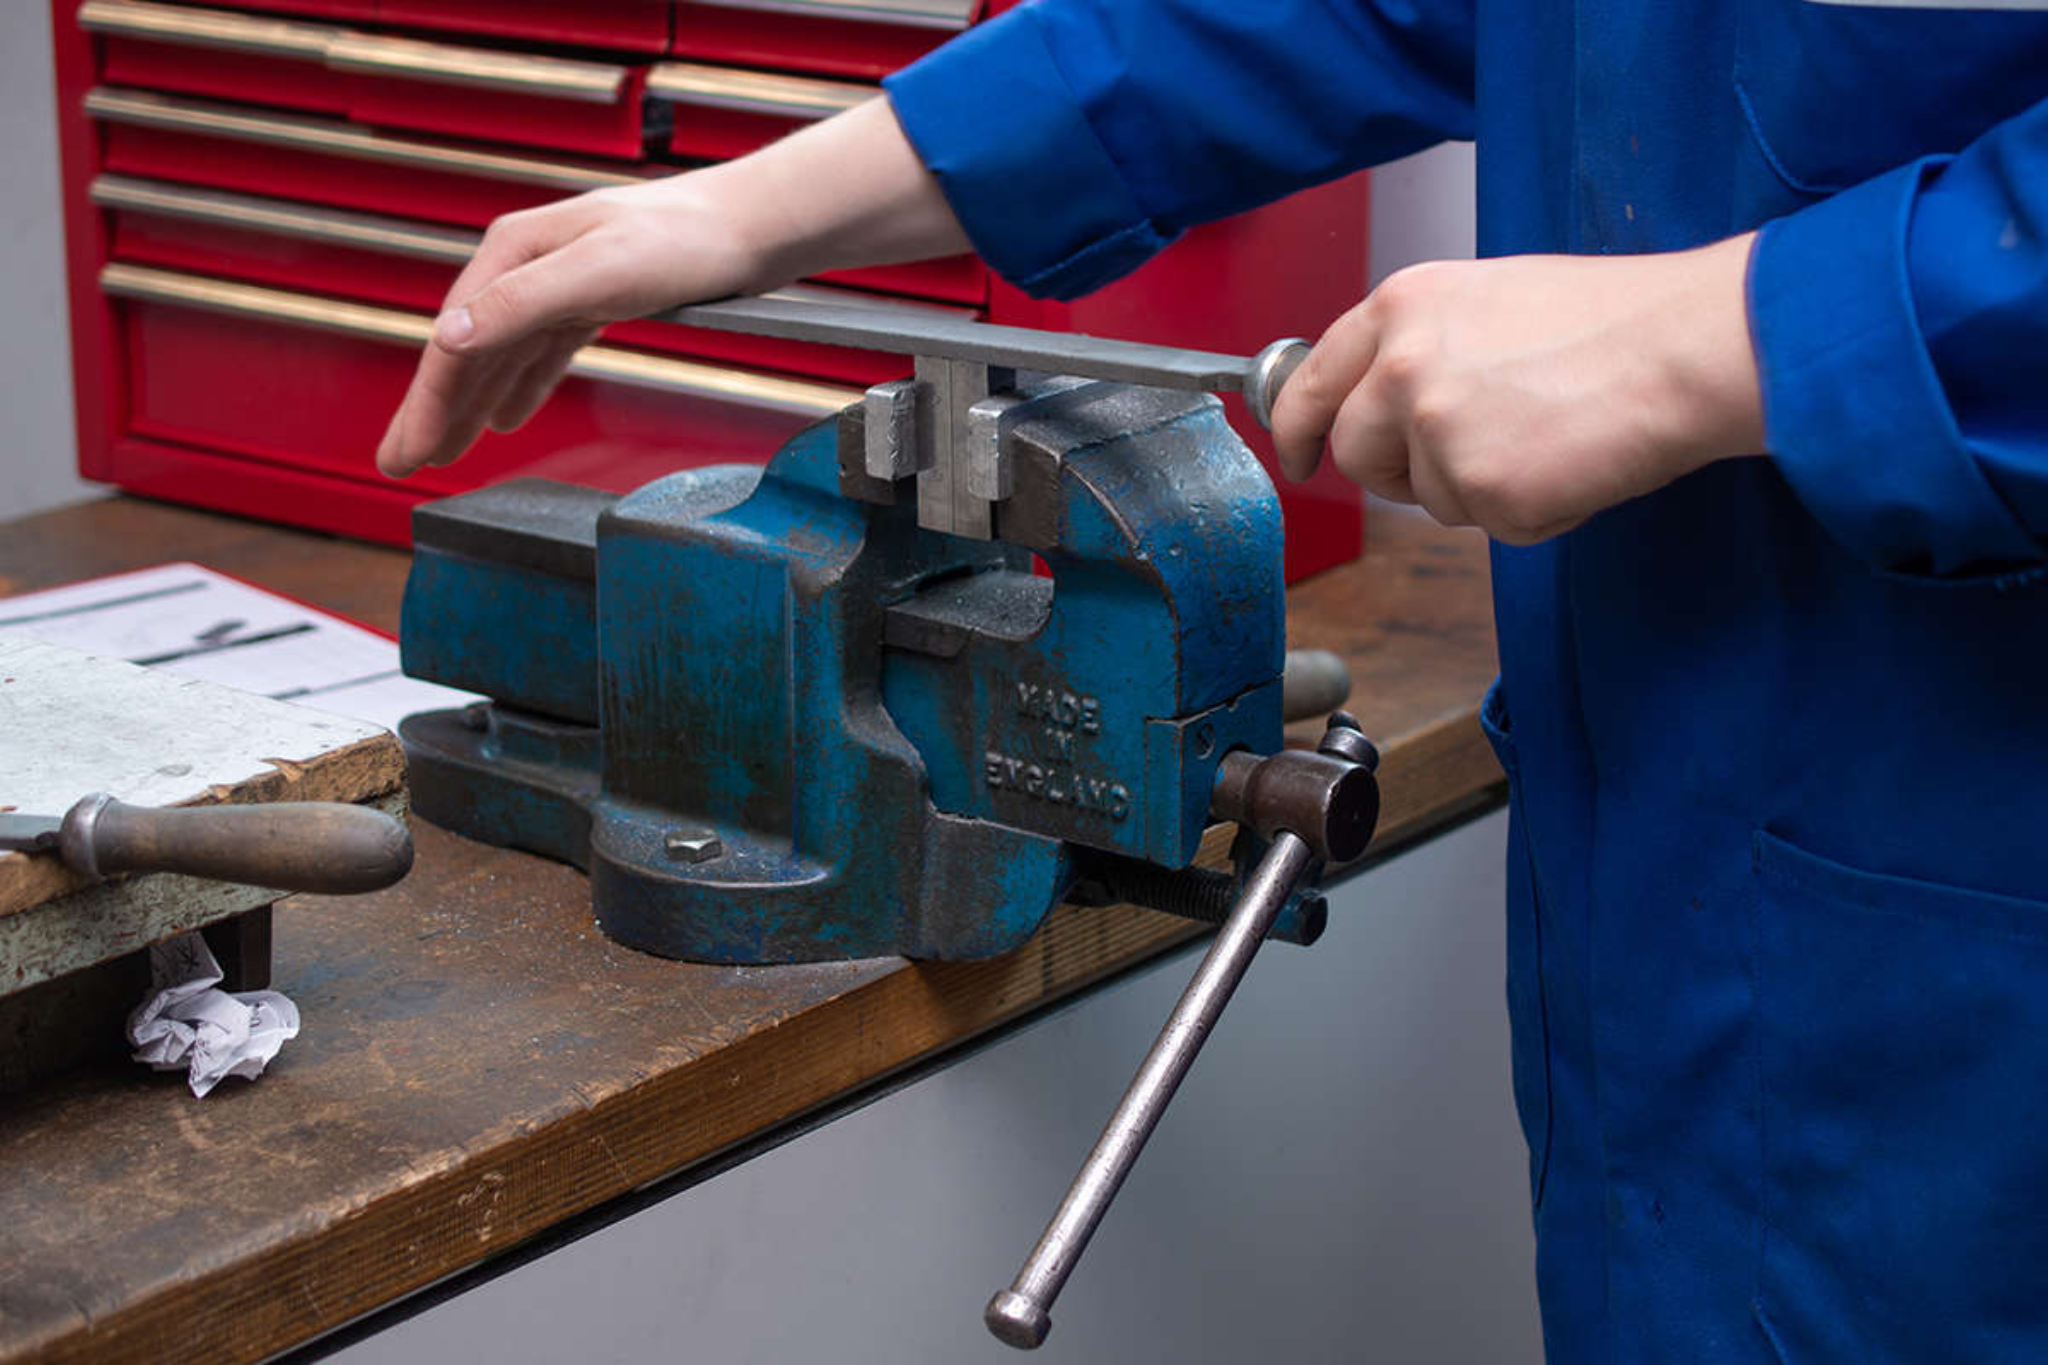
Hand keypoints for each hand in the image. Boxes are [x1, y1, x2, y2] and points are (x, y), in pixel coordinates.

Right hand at [374, 174, 762, 478]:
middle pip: (467, 352)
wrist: (746, 226)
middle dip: (434, 412)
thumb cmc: (682, 239)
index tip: (403, 453)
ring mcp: (560, 284)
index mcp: (514, 254)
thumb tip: (449, 337)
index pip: (453, 343)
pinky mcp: (593, 301)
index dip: (424, 403)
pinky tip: (506, 418)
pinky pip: (540, 352)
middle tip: (402, 463)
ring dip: (469, 406)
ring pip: (500, 356)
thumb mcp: (596, 272)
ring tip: (444, 450)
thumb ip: (520, 303)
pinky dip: (520, 388)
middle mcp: (527, 266)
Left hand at [1269, 233, 1765, 543]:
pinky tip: (1570, 461)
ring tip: (1546, 435)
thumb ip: (1418, 345)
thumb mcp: (1487, 298)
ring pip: (1427, 498)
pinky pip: (1489, 525)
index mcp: (1400, 307)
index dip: (1296, 430)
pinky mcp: (1485, 491)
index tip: (1296, 458)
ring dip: (1478, 487)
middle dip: (1396, 472)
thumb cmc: (1610, 319)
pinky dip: (1531, 509)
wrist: (1685, 348)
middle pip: (1356, 455)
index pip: (1308, 383)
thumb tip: (1382, 400)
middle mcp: (1403, 368)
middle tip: (1465, 457)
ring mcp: (1439, 433)